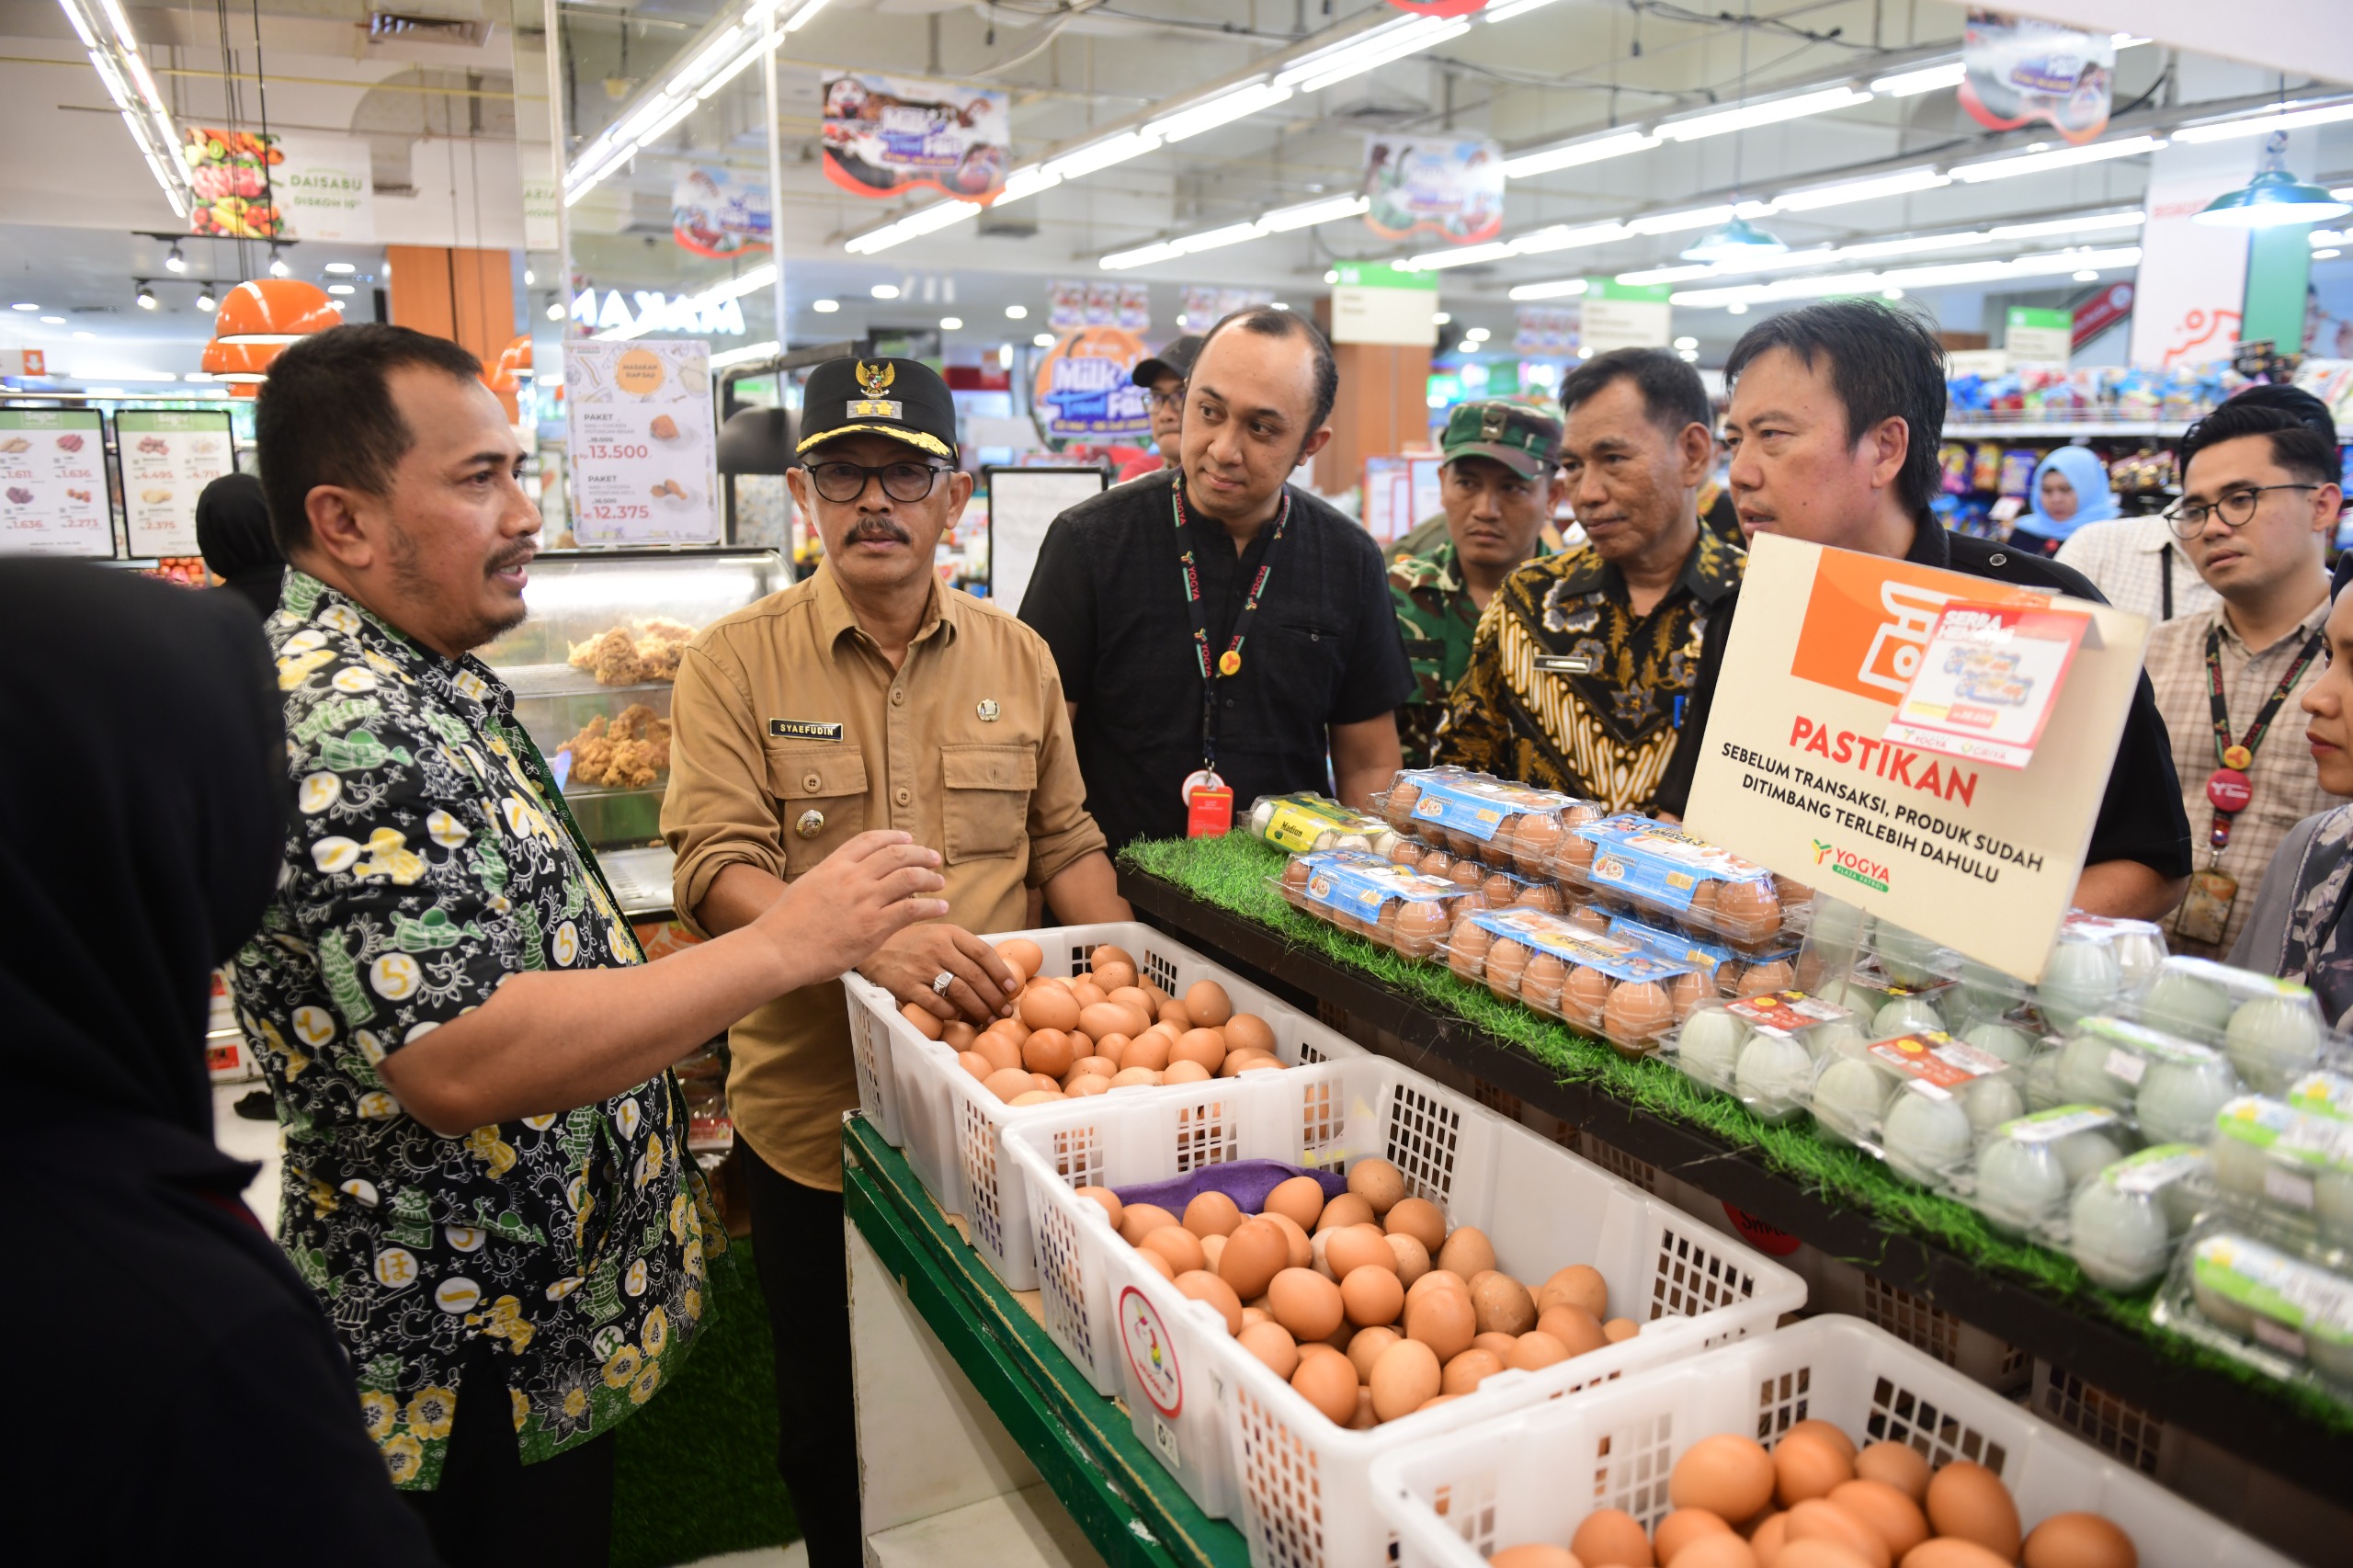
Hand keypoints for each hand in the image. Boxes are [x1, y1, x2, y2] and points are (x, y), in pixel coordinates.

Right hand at [754, 831, 946, 982]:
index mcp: (833, 865)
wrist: (777, 949)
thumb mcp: (806, 887)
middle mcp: (852, 877)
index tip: (908, 839)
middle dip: (920, 853)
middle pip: (897, 853)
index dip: (894, 837)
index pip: (870, 840)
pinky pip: (913, 909)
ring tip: (940, 882)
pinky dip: (932, 906)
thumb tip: (839, 883)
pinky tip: (941, 907)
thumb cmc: (785, 925)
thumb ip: (828, 881)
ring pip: (910, 877)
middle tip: (933, 858)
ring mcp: (865, 900)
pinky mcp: (874, 926)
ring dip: (930, 877)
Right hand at [859, 923, 1020, 1024]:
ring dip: (978, 1009)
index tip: (1012, 988)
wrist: (874, 948)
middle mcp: (937, 948)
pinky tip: (959, 1017)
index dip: (1001, 972)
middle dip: (994, 997)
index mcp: (949, 933)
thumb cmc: (913, 943)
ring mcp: (922, 967)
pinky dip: (951, 1013)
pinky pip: (935, 1004)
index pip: (982, 952)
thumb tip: (997, 972)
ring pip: (960, 991)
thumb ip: (963, 948)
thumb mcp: (938, 934)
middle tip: (1005, 1011)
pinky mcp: (907, 986)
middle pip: (975, 975)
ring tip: (989, 1020)